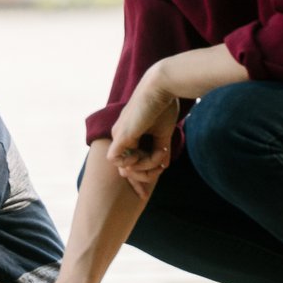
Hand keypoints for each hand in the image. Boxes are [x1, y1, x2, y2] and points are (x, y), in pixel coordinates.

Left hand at [107, 72, 179, 197]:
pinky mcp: (121, 135)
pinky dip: (133, 163)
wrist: (163, 87)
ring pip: (125, 167)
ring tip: (159, 155)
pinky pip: (117, 160)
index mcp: (129, 135)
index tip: (145, 194)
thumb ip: (160, 150)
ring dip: (144, 167)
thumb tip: (163, 166)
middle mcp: (121, 136)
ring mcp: (119, 136)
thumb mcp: (163, 134)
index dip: (138, 180)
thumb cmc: (164, 106)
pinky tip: (145, 155)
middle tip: (158, 172)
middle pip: (125, 169)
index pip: (128, 164)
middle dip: (142, 178)